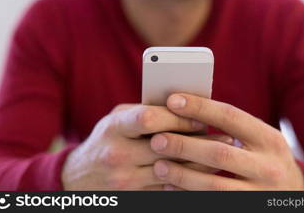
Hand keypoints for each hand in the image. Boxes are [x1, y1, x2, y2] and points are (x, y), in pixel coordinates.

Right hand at [61, 104, 232, 189]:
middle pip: (166, 146)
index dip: (178, 117)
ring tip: (221, 155)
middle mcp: (117, 155)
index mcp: (114, 128)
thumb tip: (185, 106)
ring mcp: (125, 180)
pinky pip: (168, 189)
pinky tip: (204, 173)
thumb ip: (145, 110)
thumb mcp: (117, 119)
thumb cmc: (106, 140)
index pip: (149, 118)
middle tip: (224, 137)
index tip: (201, 118)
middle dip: (198, 141)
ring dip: (200, 163)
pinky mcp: (134, 197)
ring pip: (173, 171)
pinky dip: (188, 180)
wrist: (79, 180)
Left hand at [150, 94, 303, 190]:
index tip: (172, 101)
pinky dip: (188, 194)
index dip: (200, 107)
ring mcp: (259, 193)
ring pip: (214, 185)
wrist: (294, 194)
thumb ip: (235, 126)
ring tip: (159, 165)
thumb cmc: (266, 158)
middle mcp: (268, 166)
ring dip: (182, 174)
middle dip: (185, 145)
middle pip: (219, 153)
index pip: (231, 117)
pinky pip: (212, 202)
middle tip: (157, 139)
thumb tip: (189, 108)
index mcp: (270, 139)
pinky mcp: (246, 208)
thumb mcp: (261, 139)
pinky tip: (171, 186)